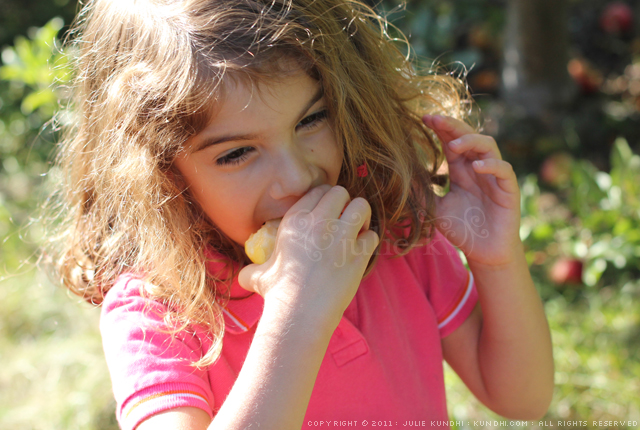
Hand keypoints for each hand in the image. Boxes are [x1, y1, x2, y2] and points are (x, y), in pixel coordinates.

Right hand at [238, 185, 378, 324]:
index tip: (325, 213)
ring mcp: (340, 237)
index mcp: (295, 220)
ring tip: (355, 230)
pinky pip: (372, 235)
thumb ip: (252, 271)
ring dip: (361, 216)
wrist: (300, 314)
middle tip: (341, 220)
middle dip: (344, 203)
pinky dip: (368, 241)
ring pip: (362, 207)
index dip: (324, 200)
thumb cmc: (279, 294)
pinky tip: (359, 251)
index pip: (318, 190)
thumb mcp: (258, 277)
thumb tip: (244, 276)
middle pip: (341, 192)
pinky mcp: (357, 254)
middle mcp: (318, 223)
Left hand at [423, 115, 521, 267]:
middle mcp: (478, 168)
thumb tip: (399, 180)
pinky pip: (504, 170)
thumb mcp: (435, 210)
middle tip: (434, 119)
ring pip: (488, 146)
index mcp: (461, 170)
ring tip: (454, 144)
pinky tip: (477, 167)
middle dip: (452, 126)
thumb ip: (421, 194)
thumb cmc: (462, 230)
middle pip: (468, 136)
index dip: (440, 128)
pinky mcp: (508, 190)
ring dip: (471, 141)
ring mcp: (495, 177)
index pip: (451, 141)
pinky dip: (492, 165)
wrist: (484, 252)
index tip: (423, 119)